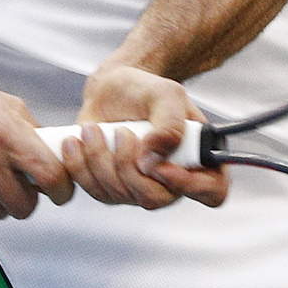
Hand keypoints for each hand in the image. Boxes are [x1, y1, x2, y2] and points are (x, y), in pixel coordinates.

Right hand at [0, 68, 73, 221]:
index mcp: (3, 130)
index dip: (62, 189)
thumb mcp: (1, 103)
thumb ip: (32, 132)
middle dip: (28, 200)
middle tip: (22, 187)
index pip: (49, 175)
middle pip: (25, 205)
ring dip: (0, 202)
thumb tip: (56, 158)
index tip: (60, 192)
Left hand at [67, 63, 227, 209]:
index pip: (212, 192)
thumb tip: (151, 160)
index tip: (160, 165)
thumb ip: (169, 126)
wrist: (113, 89)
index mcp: (198, 158)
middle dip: (128, 167)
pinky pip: (94, 191)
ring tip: (93, 128)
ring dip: (100, 159)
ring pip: (119, 195)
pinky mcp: (110, 188)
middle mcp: (172, 180)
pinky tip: (75, 143)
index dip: (189, 186)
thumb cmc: (146, 91)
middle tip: (122, 132)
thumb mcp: (166, 95)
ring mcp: (140, 187)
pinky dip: (79, 167)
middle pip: (154, 198)